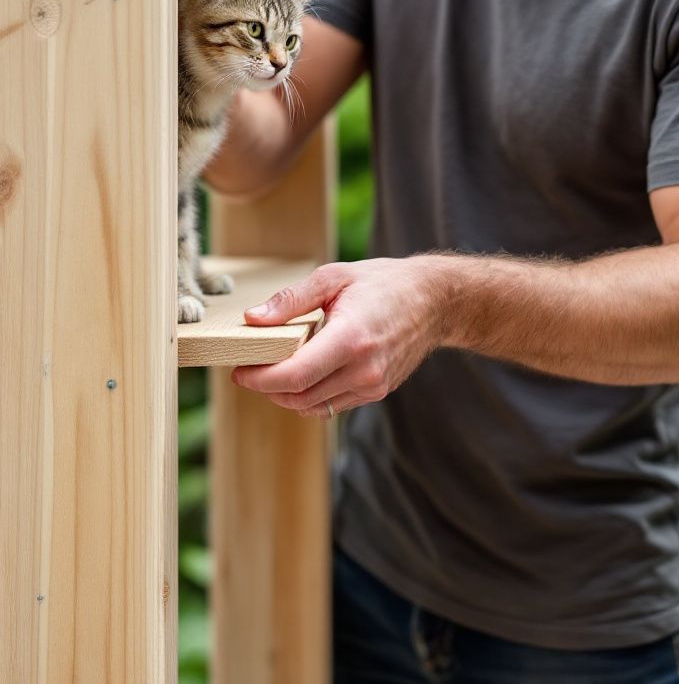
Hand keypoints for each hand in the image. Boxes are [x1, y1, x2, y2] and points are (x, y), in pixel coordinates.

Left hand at [232, 256, 450, 415]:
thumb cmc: (383, 283)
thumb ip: (291, 300)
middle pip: (299, 396)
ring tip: (271, 370)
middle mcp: (364, 369)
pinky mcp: (376, 391)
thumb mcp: (333, 276)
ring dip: (286, 395)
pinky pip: (331, 404)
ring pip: (313, 407)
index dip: (260, 378)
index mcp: (351, 338)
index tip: (240, 370)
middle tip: (248, 369)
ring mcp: (372, 385)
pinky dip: (309, 395)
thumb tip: (253, 319)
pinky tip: (302, 373)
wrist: (434, 301)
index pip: (295, 375)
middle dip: (266, 387)